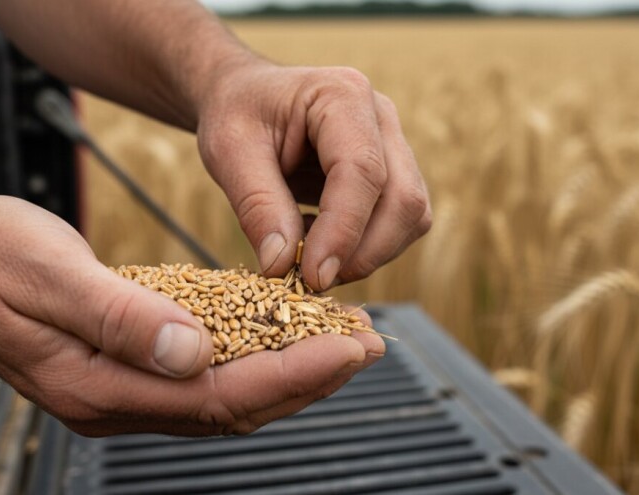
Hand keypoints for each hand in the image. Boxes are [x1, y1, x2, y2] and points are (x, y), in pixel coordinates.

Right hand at [0, 196, 382, 435]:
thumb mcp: (47, 277)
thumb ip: (120, 317)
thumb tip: (191, 352)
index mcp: (100, 386)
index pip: (218, 395)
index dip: (290, 375)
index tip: (348, 348)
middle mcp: (118, 400)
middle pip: (234, 405)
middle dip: (308, 378)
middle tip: (368, 345)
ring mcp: (124, 387)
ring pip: (225, 394)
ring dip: (289, 370)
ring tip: (344, 341)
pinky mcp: (128, 365)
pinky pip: (204, 374)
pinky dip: (252, 356)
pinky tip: (282, 333)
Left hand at [197, 63, 431, 290]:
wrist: (246, 97)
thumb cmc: (236, 113)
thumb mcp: (228, 152)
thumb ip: (256, 205)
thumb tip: (281, 266)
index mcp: (342, 95)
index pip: (362, 171)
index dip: (343, 231)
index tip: (312, 275)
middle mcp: (381, 116)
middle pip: (402, 198)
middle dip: (364, 253)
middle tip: (311, 280)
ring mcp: (394, 144)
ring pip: (410, 216)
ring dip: (369, 255)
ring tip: (313, 264)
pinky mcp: (393, 173)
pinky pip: (400, 223)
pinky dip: (368, 248)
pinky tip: (322, 247)